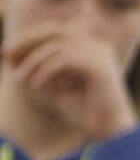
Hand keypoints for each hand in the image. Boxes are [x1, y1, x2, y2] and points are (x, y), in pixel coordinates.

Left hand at [3, 22, 136, 141]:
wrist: (110, 130)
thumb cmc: (83, 110)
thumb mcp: (50, 85)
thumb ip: (32, 69)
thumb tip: (6, 52)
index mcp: (90, 47)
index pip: (55, 30)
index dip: (28, 37)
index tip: (6, 52)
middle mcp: (97, 46)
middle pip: (56, 29)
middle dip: (27, 40)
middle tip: (6, 53)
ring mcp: (101, 55)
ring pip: (58, 44)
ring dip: (33, 61)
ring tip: (20, 80)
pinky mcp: (99, 68)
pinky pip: (65, 59)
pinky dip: (46, 71)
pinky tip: (36, 85)